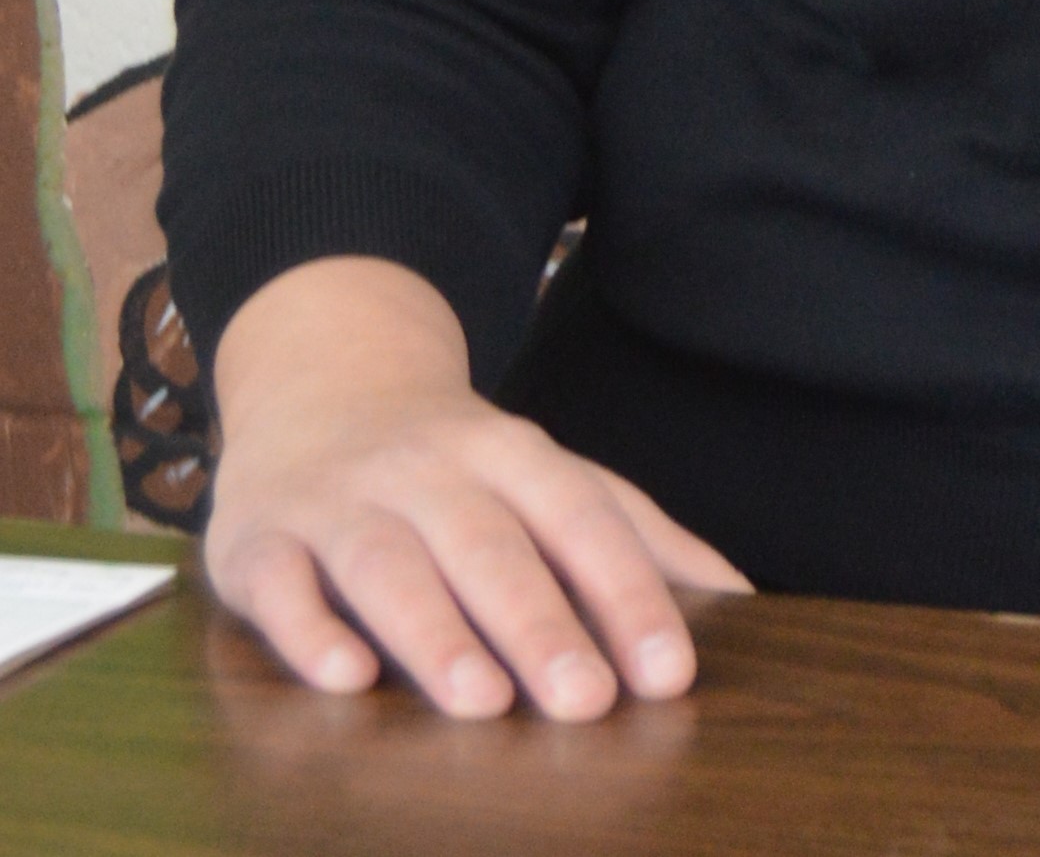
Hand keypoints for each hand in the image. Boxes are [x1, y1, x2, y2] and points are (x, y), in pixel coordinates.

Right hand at [205, 255, 749, 718]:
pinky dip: (311, 629)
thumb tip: (740, 601)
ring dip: (435, 632)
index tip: (671, 673)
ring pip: (388, 562)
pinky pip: (279, 584)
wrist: (320, 378)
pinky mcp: (257, 538)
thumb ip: (635, 535)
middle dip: (540, 623)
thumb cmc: (457, 463)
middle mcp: (427, 466)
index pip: (581, 517)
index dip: (628, 593)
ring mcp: (337, 499)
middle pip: (489, 544)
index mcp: (511, 452)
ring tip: (482, 702)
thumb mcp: (548, 477)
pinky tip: (346, 680)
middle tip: (587, 703)